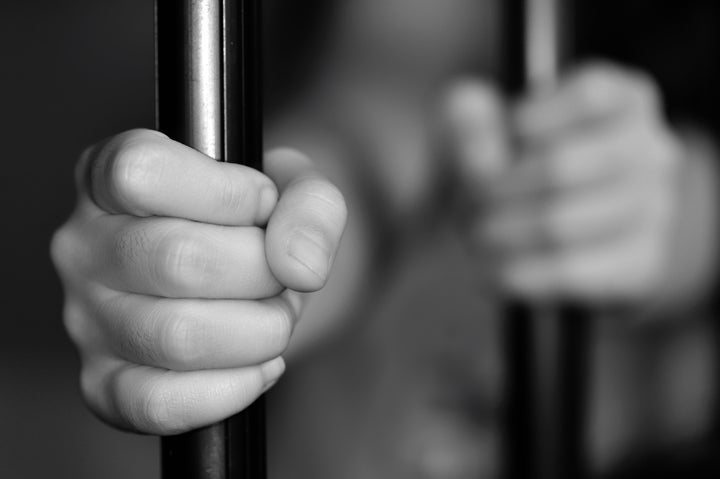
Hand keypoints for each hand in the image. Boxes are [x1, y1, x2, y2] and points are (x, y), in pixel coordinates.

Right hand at [51, 129, 346, 433]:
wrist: (248, 280)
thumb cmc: (257, 224)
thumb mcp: (293, 188)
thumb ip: (311, 204)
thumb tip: (299, 266)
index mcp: (109, 178)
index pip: (142, 173)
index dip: (227, 194)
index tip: (263, 206)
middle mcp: (83, 246)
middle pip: (178, 259)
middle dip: (262, 272)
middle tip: (280, 275)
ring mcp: (86, 319)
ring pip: (177, 336)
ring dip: (259, 331)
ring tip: (272, 316)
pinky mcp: (102, 383)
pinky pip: (161, 403)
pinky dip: (234, 387)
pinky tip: (260, 364)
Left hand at [447, 64, 682, 302]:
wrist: (573, 236)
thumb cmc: (528, 168)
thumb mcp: (498, 135)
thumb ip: (477, 118)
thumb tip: (466, 103)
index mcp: (628, 100)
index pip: (588, 97)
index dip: (527, 122)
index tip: (497, 141)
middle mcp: (653, 149)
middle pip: (559, 167)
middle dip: (496, 189)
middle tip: (469, 202)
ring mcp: (654, 208)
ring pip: (558, 223)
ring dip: (501, 232)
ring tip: (477, 235)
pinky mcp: (640, 262)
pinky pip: (569, 271)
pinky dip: (519, 272)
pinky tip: (495, 269)